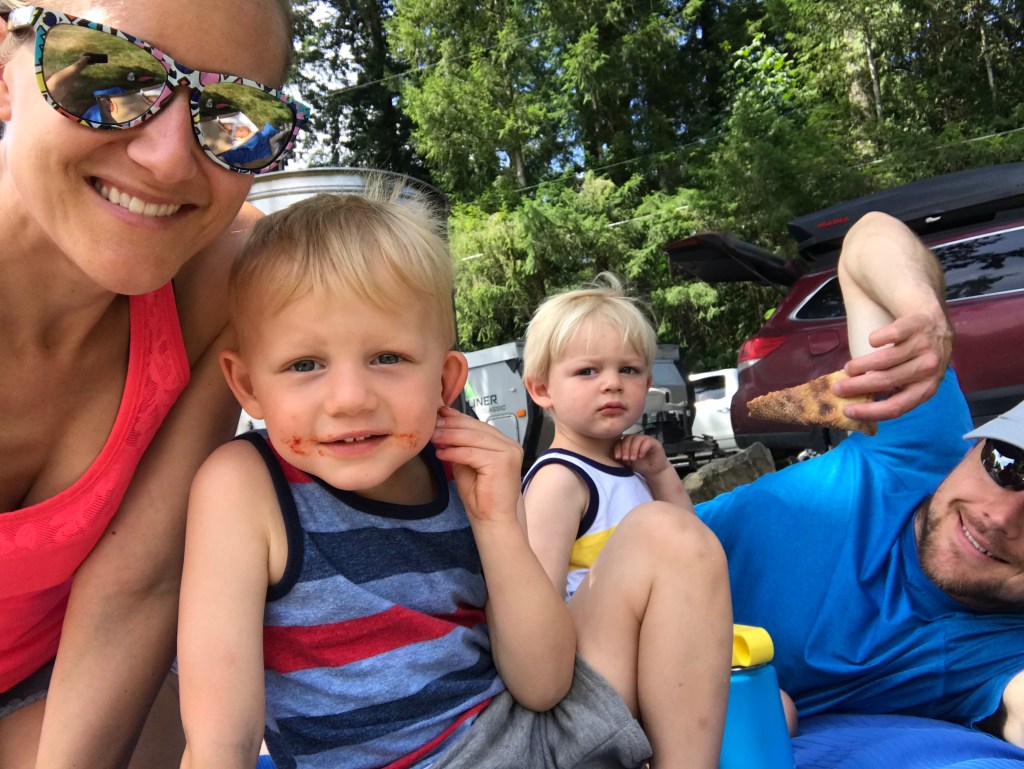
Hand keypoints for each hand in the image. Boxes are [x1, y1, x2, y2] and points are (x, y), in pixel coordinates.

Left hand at [431, 406, 523, 523]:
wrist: (492, 520)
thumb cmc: (481, 497)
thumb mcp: (467, 464)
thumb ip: (461, 446)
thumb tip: (443, 427)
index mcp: (504, 444)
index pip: (479, 425)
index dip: (458, 419)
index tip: (440, 414)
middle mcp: (510, 445)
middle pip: (476, 428)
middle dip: (451, 425)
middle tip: (432, 424)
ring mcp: (509, 452)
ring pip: (473, 438)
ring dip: (450, 436)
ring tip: (433, 437)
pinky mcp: (502, 462)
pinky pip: (472, 452)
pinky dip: (454, 452)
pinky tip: (441, 453)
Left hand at [614, 433, 671, 477]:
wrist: (654, 471)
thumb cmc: (640, 465)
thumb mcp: (628, 462)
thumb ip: (622, 457)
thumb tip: (616, 456)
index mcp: (628, 442)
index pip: (620, 440)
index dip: (618, 448)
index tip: (617, 457)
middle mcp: (636, 438)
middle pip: (628, 438)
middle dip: (625, 449)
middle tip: (626, 459)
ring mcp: (645, 439)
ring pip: (636, 438)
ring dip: (633, 449)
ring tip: (633, 459)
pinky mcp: (654, 442)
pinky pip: (647, 441)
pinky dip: (642, 449)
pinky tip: (640, 456)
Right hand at [836, 309, 951, 421]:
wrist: (936, 323)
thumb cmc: (917, 358)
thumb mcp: (913, 380)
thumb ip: (893, 391)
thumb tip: (857, 404)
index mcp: (926, 388)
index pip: (897, 407)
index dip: (870, 411)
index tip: (847, 411)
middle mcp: (928, 368)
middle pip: (886, 381)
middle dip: (857, 386)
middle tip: (837, 388)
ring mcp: (924, 346)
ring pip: (885, 359)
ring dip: (861, 365)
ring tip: (849, 368)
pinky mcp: (916, 325)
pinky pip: (892, 334)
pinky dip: (876, 339)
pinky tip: (871, 342)